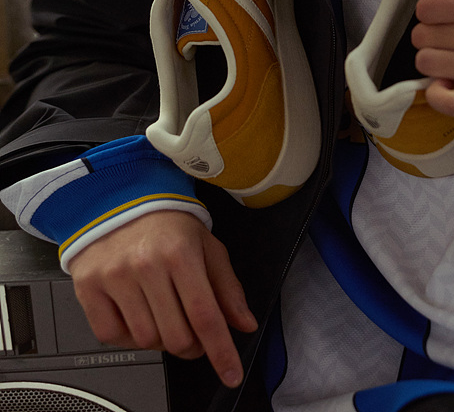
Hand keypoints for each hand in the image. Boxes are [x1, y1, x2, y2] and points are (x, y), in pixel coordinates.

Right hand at [69, 210, 256, 388]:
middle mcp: (146, 266)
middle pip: (177, 336)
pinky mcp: (89, 287)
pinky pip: (112, 335)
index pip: (206, 316)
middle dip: (193, 345)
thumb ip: (228, 287)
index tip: (231, 373)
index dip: (221, 351)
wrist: (121, 200)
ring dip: (162, 340)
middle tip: (196, 334)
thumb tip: (244, 323)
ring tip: (166, 316)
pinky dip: (129, 336)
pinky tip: (138, 314)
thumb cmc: (168, 224)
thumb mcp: (207, 246)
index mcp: (181, 253)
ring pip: (146, 341)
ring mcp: (115, 277)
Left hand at [412, 0, 453, 121]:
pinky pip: (444, 101)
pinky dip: (439, 94)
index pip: (428, 7)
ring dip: (434, 63)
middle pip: (422, 36)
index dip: (432, 10)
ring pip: (427, 65)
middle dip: (431, 35)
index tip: (446, 15)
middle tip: (451, 38)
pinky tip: (453, 86)